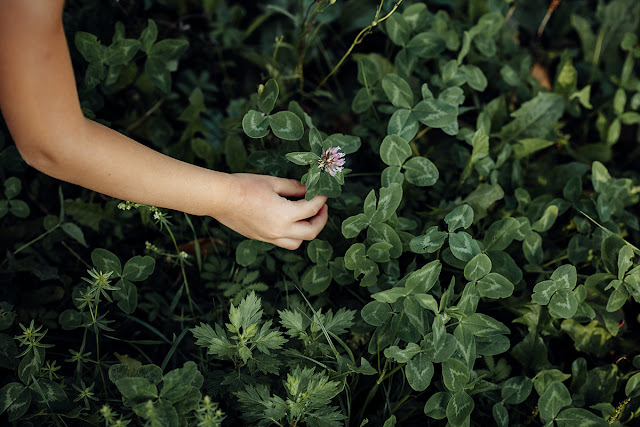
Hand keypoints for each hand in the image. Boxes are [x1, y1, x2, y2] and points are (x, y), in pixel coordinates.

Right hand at [213, 173, 328, 249]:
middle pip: (311, 232)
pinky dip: (292, 235)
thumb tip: (308, 190)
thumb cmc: (244, 186)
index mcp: (284, 215)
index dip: (321, 200)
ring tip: (307, 217)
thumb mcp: (272, 183)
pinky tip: (290, 221)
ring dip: (307, 231)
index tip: (323, 193)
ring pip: (297, 242)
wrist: (220, 198)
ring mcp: (269, 237)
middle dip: (320, 220)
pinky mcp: (261, 238)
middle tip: (322, 208)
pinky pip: (283, 242)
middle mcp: (279, 231)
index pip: (312, 209)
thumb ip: (294, 187)